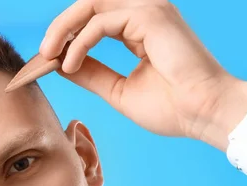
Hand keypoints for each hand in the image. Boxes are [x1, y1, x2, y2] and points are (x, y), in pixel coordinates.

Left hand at [40, 0, 246, 144]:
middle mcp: (144, 12)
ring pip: (90, 6)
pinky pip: (100, 22)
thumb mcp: (118, 90)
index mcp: (140, 28)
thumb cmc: (173, 108)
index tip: (46, 61)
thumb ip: (91, 73)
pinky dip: (79, 42)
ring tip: (48, 57)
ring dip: (63, 29)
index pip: (94, 21)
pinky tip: (69, 64)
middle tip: (42, 55)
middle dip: (59, 28)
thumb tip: (60, 65)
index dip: (66, 38)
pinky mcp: (150, 15)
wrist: (204, 114)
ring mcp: (148, 10)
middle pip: (88, 6)